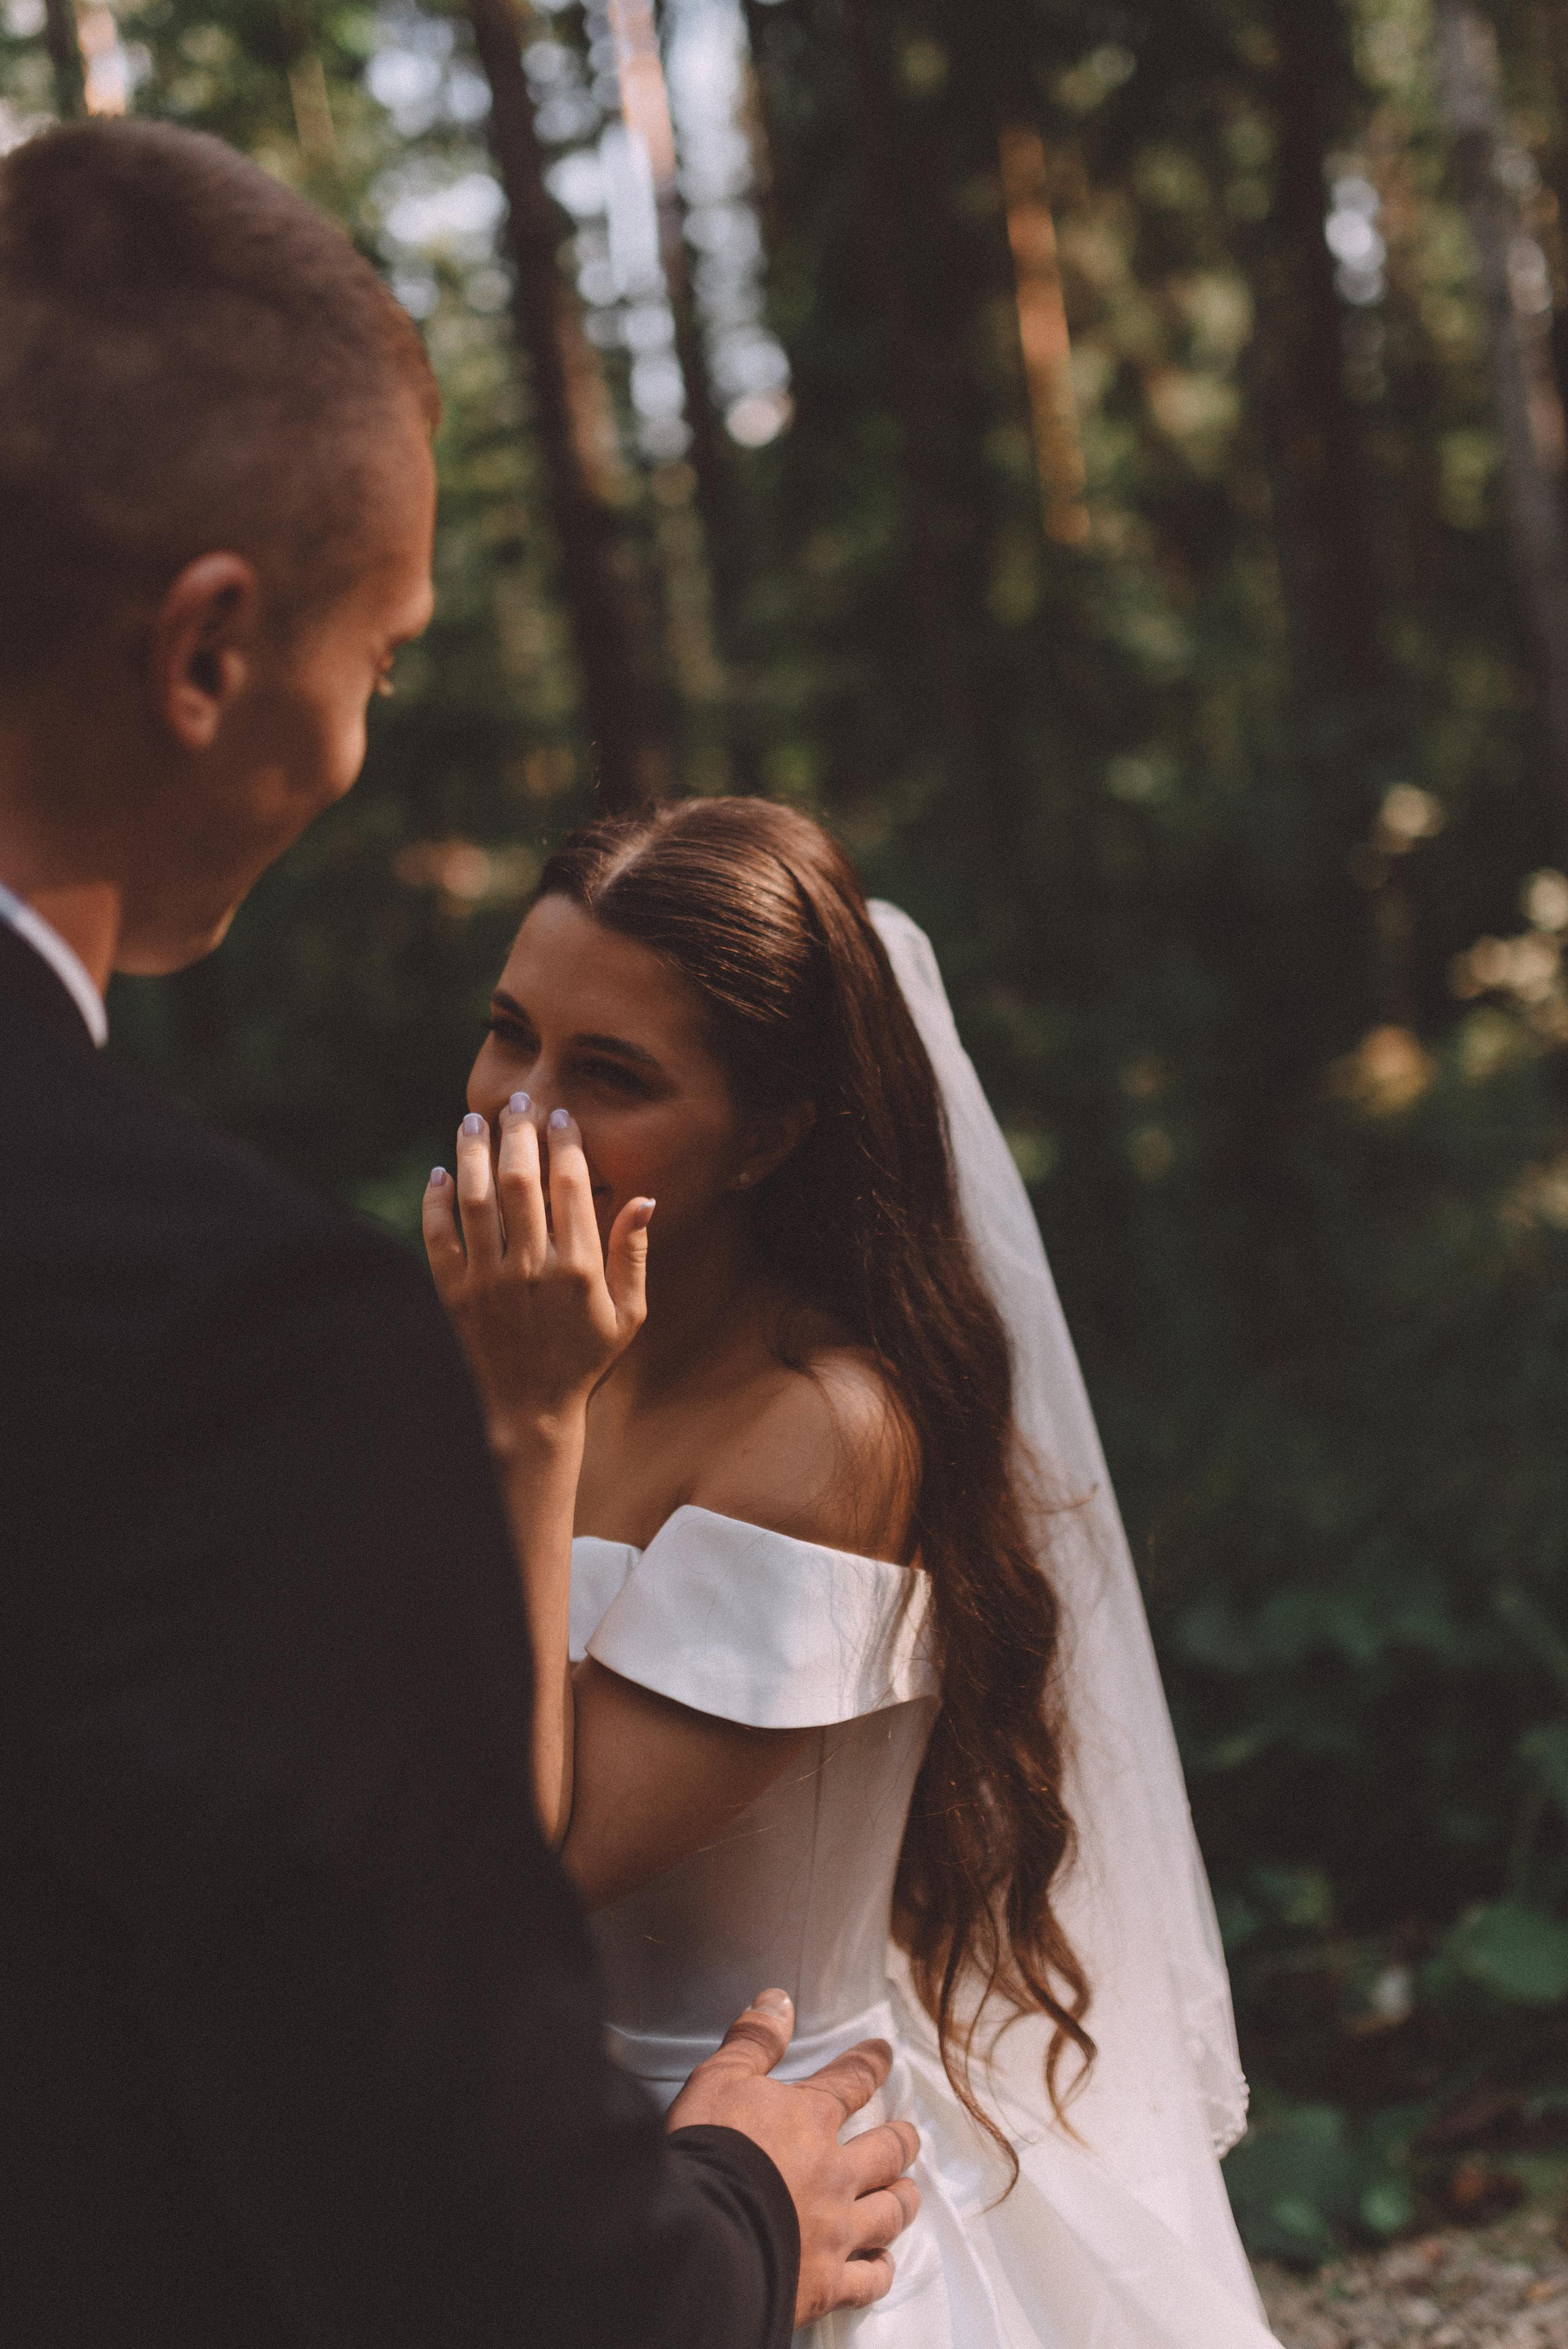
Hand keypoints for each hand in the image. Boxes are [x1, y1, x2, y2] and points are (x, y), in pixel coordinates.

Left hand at [423, 1101, 650, 1442]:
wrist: (532, 1410)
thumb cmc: (586, 1357)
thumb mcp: (628, 1313)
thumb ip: (633, 1254)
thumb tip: (645, 1198)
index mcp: (579, 1269)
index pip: (570, 1186)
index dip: (565, 1144)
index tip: (561, 1117)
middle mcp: (532, 1269)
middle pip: (520, 1181)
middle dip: (518, 1133)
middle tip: (517, 1102)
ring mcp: (489, 1282)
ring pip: (475, 1199)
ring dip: (472, 1154)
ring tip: (472, 1121)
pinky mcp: (455, 1296)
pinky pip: (439, 1237)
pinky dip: (435, 1202)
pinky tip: (440, 1173)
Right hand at [667, 1990, 920, 2325]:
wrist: (700, 2237)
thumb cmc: (706, 2151)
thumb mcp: (718, 2079)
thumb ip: (753, 2040)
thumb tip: (779, 1998)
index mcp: (810, 2120)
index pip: (852, 2082)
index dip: (871, 2064)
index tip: (886, 2053)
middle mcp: (835, 2173)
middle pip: (886, 2151)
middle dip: (902, 2139)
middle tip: (910, 2134)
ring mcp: (836, 2231)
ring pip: (889, 2212)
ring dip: (903, 2199)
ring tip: (908, 2193)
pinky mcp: (826, 2282)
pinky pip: (869, 2279)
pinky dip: (881, 2269)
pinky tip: (885, 2264)